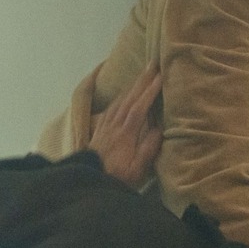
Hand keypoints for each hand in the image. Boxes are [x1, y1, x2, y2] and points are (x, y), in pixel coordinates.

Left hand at [88, 64, 162, 189]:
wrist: (88, 182)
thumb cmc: (116, 178)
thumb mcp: (136, 170)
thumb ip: (148, 149)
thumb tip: (160, 129)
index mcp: (125, 134)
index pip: (139, 108)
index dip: (149, 91)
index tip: (160, 77)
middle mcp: (114, 126)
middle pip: (128, 99)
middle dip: (141, 81)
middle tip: (152, 64)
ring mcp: (105, 127)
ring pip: (119, 101)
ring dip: (131, 86)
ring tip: (141, 75)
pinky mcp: (98, 131)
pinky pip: (110, 108)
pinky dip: (119, 98)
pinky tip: (121, 96)